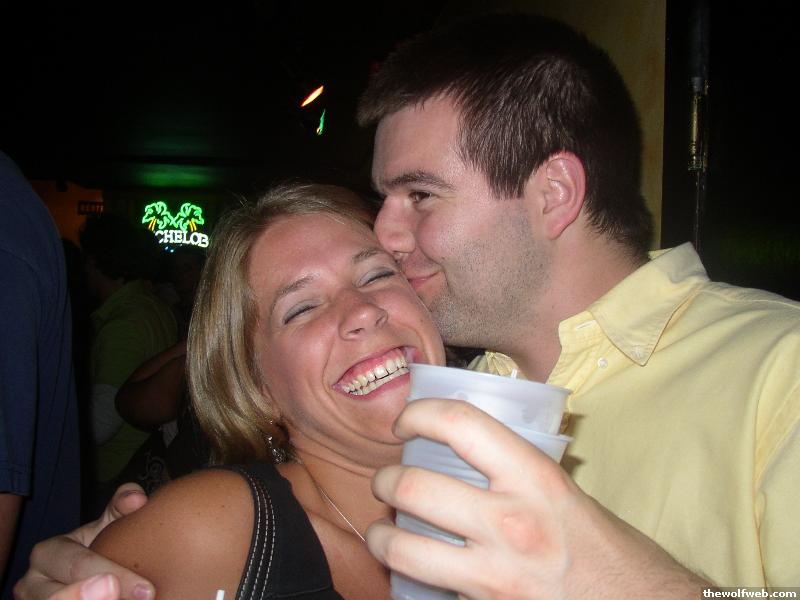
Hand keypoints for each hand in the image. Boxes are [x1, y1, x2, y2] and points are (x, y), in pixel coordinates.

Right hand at [13, 483, 153, 599]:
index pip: (78, 565)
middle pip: (56, 597)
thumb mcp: (108, 524)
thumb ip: (121, 507)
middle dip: (91, 598)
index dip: (111, 574)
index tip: (146, 589)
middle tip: (124, 595)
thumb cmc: (101, 545)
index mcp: (47, 553)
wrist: (91, 573)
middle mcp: (32, 583)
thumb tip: (137, 500)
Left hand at [367, 399, 707, 599]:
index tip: (407, 421)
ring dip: (381, 535)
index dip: (419, 413)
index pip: (460, 424)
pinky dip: (411, 576)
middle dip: (385, 479)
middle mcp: (510, 523)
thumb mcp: (566, 494)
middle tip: (387, 478)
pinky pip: (427, 587)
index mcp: (535, 478)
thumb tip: (471, 449)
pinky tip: (414, 568)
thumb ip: (518, 471)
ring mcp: (493, 573)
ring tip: (383, 529)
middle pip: (413, 485)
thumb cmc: (611, 552)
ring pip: (403, 546)